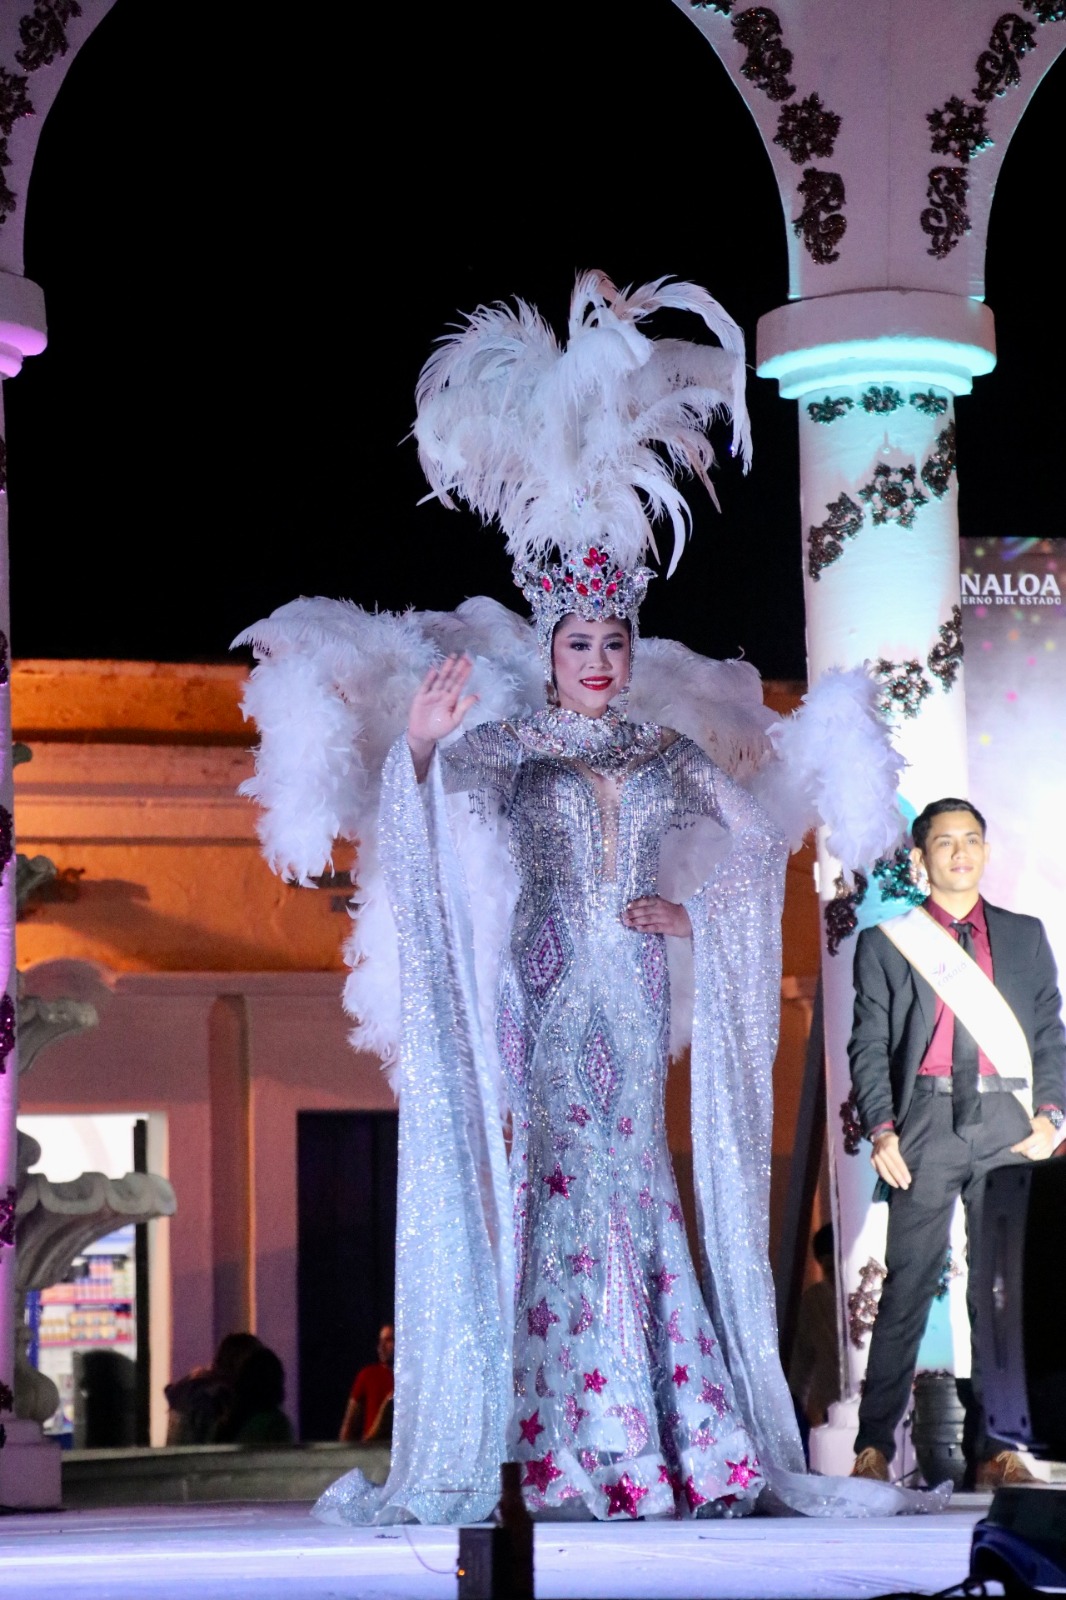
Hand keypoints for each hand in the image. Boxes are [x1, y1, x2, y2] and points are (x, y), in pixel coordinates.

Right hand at [407, 655, 477, 775]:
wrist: (423, 736)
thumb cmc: (440, 729)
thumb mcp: (455, 719)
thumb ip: (464, 707)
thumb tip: (478, 695)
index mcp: (451, 699)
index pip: (459, 684)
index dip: (465, 673)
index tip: (470, 663)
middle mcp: (442, 694)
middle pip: (451, 678)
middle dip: (457, 667)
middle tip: (464, 656)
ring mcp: (431, 694)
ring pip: (440, 679)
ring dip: (445, 668)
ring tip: (451, 657)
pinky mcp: (421, 697)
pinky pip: (426, 686)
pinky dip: (429, 678)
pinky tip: (434, 669)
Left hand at [622, 897, 691, 937]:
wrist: (691, 920)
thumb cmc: (676, 913)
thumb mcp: (665, 905)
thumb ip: (654, 906)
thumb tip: (638, 909)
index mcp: (660, 902)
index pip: (646, 901)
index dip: (636, 904)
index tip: (628, 906)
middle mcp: (661, 909)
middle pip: (644, 910)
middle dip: (632, 913)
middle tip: (623, 917)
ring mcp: (664, 918)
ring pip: (647, 919)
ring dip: (636, 921)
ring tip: (627, 923)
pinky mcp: (667, 927)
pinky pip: (654, 927)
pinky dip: (645, 928)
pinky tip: (638, 929)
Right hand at [870, 1130, 911, 1189]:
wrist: (880, 1136)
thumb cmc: (894, 1141)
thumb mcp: (900, 1142)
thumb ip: (903, 1153)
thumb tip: (913, 1166)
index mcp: (890, 1147)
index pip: (898, 1162)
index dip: (904, 1172)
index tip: (909, 1181)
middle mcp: (881, 1152)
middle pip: (891, 1168)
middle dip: (899, 1178)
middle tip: (905, 1187)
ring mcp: (875, 1156)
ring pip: (884, 1171)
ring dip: (891, 1180)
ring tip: (898, 1186)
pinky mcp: (871, 1160)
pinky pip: (879, 1171)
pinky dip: (885, 1177)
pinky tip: (891, 1182)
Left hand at [1011, 1114, 1057, 1161]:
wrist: (1050, 1126)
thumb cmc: (1038, 1124)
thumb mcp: (1032, 1121)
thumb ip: (1025, 1126)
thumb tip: (1013, 1130)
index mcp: (1040, 1135)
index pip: (1026, 1144)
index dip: (1018, 1147)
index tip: (1012, 1149)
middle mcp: (1045, 1142)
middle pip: (1030, 1153)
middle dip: (1023, 1152)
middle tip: (1019, 1149)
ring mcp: (1048, 1148)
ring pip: (1035, 1157)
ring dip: (1028, 1155)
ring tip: (1025, 1151)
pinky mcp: (1049, 1152)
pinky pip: (1040, 1159)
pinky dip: (1035, 1157)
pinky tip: (1031, 1153)